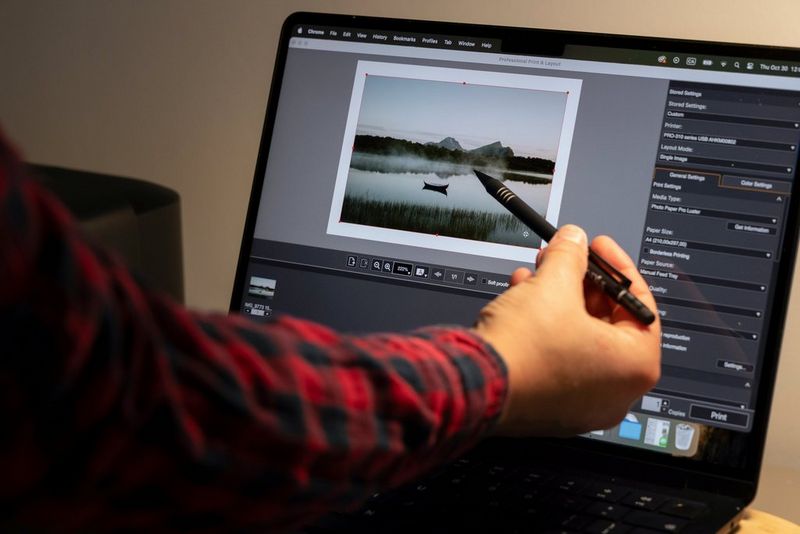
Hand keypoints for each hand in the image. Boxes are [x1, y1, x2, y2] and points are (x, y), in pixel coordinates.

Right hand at [473, 225, 660, 436]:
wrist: (474, 384)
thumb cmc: (524, 348)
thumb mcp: (553, 284)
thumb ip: (570, 255)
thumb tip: (573, 240)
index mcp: (635, 366)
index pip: (638, 305)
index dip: (616, 267)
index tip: (598, 247)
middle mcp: (617, 393)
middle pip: (607, 323)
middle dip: (581, 284)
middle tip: (565, 259)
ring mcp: (584, 406)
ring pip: (579, 341)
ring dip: (558, 303)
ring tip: (535, 276)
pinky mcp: (552, 409)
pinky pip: (559, 360)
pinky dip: (546, 331)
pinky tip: (522, 303)